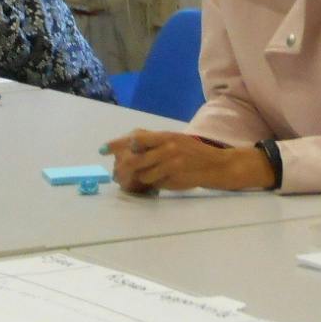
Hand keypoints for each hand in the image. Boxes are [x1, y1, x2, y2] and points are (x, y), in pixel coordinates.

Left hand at [106, 130, 269, 194]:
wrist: (217, 165)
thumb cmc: (193, 153)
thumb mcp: (175, 140)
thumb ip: (154, 141)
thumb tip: (130, 144)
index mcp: (166, 136)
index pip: (135, 138)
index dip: (117, 143)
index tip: (103, 149)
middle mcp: (167, 148)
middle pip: (134, 158)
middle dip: (122, 167)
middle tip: (115, 173)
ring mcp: (170, 165)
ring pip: (142, 174)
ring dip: (138, 178)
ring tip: (139, 179)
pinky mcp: (174, 179)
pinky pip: (154, 184)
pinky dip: (150, 184)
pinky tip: (154, 183)